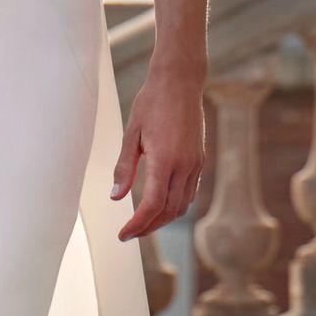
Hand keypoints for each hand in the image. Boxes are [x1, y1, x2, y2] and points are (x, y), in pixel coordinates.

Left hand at [109, 63, 206, 242]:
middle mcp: (184, 165)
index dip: (137, 225)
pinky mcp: (200, 160)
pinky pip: (190, 192)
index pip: (152, 205)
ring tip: (143, 223)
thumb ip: (125, 167)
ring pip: (182, 205)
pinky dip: (175, 205)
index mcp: (165, 159)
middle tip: (129, 234)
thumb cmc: (152, 102)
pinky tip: (160, 205)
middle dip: (148, 227)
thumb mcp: (132, 133)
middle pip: (168, 211)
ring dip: (162, 219)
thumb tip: (116, 196)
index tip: (123, 234)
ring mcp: (195, 164)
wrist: (181, 81)